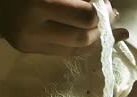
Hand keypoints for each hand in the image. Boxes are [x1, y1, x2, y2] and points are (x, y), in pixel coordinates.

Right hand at [0, 0, 128, 55]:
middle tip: (106, 17)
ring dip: (92, 40)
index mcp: (38, 4)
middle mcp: (30, 28)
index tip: (106, 6)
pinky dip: (77, 44)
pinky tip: (85, 34)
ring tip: (98, 27)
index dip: (102, 13)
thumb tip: (111, 13)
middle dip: (99, 29)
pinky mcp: (25, 49)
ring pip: (73, 51)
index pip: (85, 17)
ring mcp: (26, 43)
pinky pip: (60, 52)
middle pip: (81, 39)